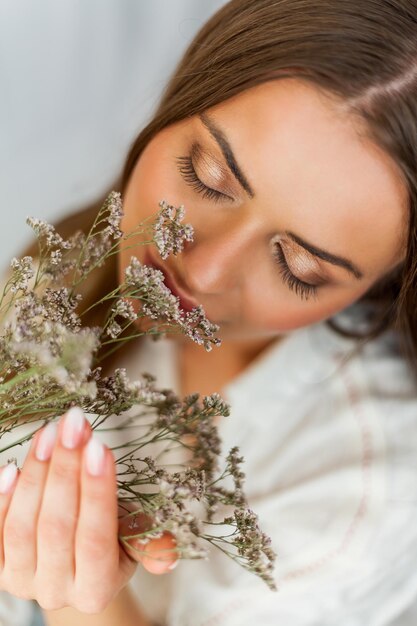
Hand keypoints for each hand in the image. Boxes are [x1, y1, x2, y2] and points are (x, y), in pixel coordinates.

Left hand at [0, 407, 177, 612]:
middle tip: (74, 426)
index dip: (97, 492)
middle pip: (57, 526)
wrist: (74, 564)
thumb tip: (168, 558)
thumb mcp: (137, 539)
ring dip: (37, 472)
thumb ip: (153, 543)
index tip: (100, 447)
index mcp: (97, 589)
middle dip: (66, 469)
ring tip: (50, 432)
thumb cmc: (112, 539)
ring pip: (23, 524)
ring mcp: (21, 580)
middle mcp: (56, 591)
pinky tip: (14, 465)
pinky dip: (4, 496)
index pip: (96, 538)